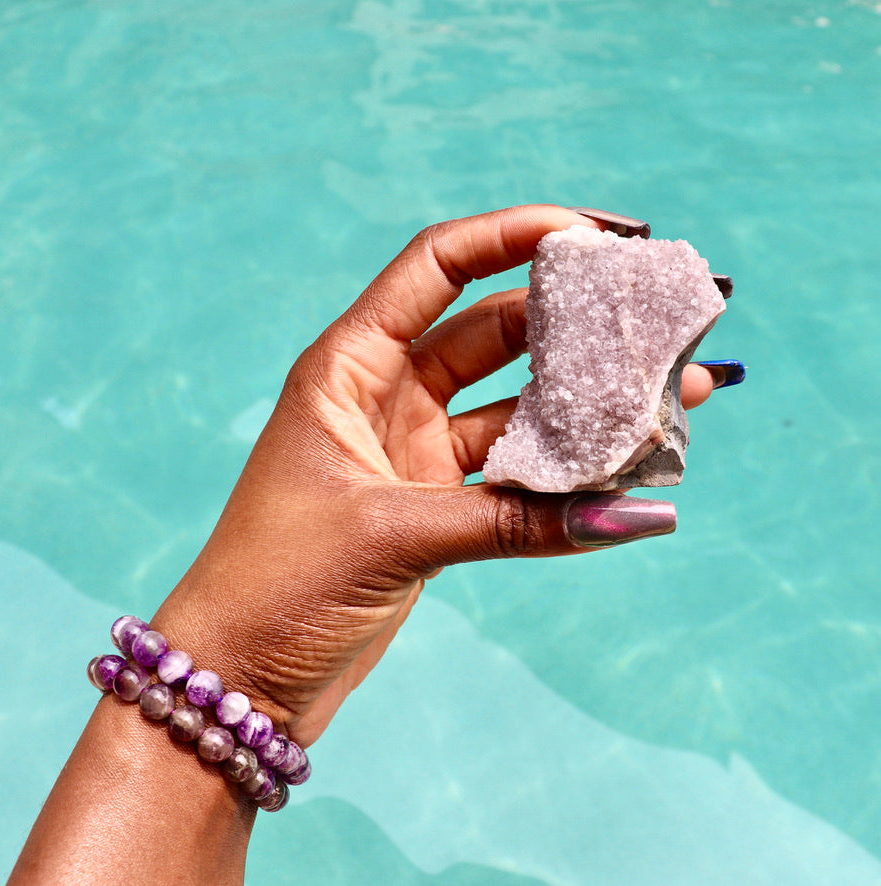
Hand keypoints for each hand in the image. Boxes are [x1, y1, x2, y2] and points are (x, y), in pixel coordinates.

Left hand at [152, 205, 716, 746]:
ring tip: (671, 390)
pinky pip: (512, 472)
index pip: (437, 267)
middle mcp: (384, 396)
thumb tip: (632, 515)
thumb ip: (513, 521)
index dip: (511, 234)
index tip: (592, 233)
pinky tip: (625, 466)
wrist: (240, 676)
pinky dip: (563, 472)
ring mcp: (413, 451)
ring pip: (513, 406)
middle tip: (653, 319)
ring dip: (582, 402)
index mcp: (349, 368)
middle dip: (571, 322)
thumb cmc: (279, 586)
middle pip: (492, 331)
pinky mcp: (434, 506)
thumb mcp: (392, 534)